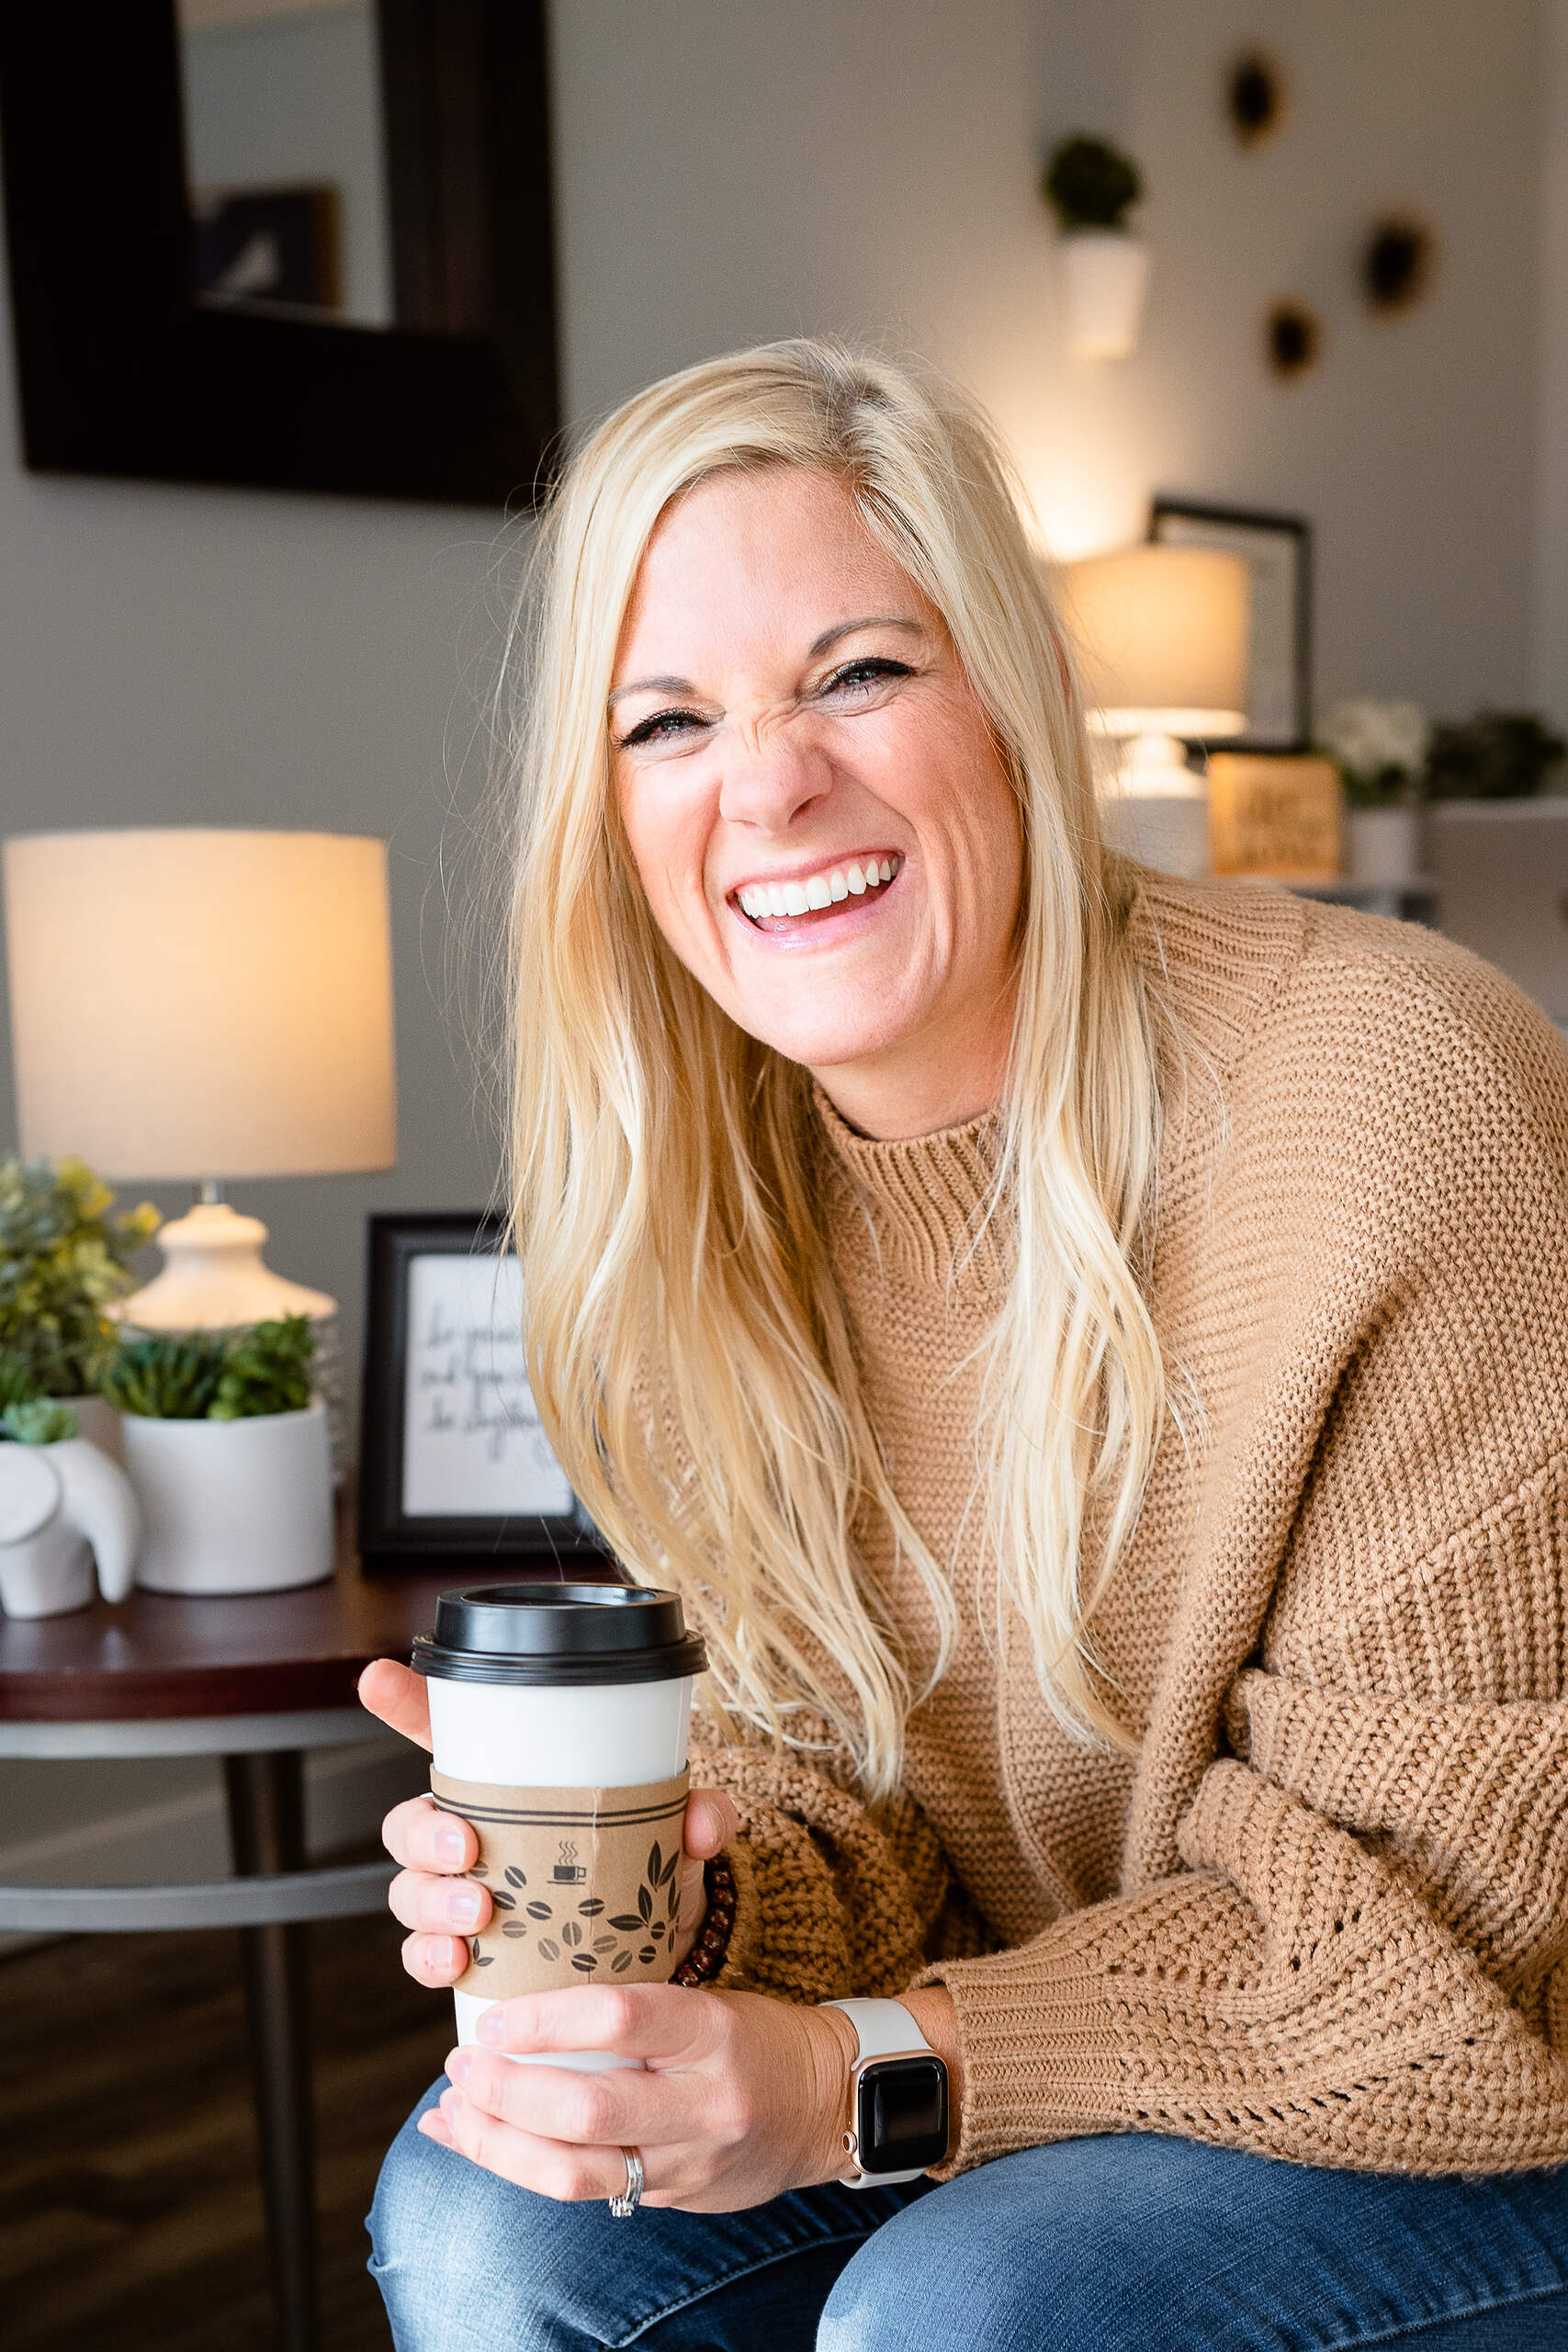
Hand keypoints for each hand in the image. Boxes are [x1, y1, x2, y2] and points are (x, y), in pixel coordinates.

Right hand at [358, 1657, 738, 1987]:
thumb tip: (702, 1821)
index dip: (404, 1701)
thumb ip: (697, 1817)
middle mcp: (469, 1833)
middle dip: (423, 1833)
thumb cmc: (642, 1865)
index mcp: (506, 1784)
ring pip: (408, 1889)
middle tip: (466, 1847)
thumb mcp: (671, 1833)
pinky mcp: (463, 1952)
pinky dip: (430, 1959)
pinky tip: (457, 1965)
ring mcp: (458, 1894)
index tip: (377, 1678)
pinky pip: (421, 1954)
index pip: (442, 1732)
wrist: (649, 1949)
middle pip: (409, 1821)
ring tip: (477, 1914)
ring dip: (431, 1901)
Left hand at [418, 1982, 860, 2209]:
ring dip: (499, 2145)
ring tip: (452, 2110)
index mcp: (711, 2030)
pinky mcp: (674, 2199)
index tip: (493, 2018)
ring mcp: (689, 2161)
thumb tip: (526, 2002)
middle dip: (506, 2093)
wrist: (826, 2103)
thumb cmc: (751, 2036)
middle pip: (587, 2110)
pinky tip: (475, 2144)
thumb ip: (631, 2009)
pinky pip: (584, 2193)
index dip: (546, 2021)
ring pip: (575, 2172)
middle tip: (460, 2065)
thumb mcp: (707, 2000)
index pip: (621, 2018)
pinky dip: (519, 2169)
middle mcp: (703, 2101)